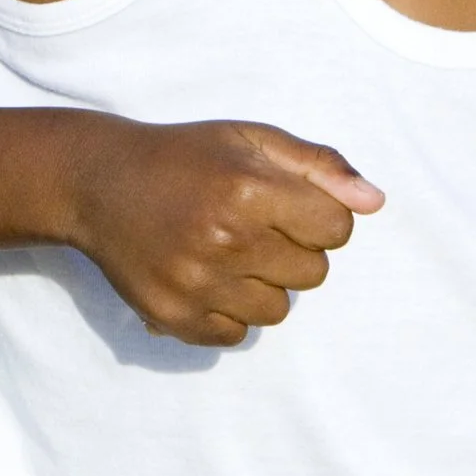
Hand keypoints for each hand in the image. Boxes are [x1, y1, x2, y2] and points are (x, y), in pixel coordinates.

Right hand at [68, 118, 384, 345]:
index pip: (338, 230)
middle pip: (313, 274)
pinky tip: (204, 276)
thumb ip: (321, 166)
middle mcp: (225, 240)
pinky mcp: (173, 317)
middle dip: (294, 250)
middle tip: (253, 226)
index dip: (320, 216)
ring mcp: (197, 284)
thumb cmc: (188, 157)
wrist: (100, 183)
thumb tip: (375, 202)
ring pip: (278, 311)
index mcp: (250, 189)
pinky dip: (229, 312)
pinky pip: (237, 336)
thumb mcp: (253, 139)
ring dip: (263, 284)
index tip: (288, 205)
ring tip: (227, 252)